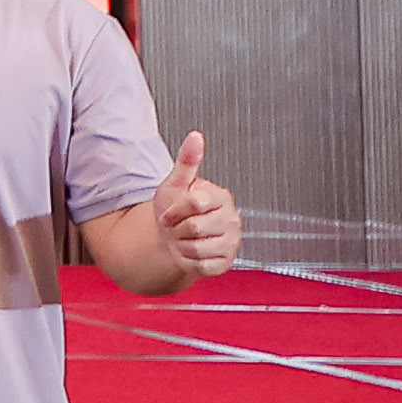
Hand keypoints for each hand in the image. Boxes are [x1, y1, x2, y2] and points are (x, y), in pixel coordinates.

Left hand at [148, 130, 242, 284]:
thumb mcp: (176, 183)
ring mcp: (231, 242)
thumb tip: (195, 137)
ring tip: (183, 238)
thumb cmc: (176, 208)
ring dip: (181, 245)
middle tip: (177, 226)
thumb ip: (187, 161)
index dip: (175, 210)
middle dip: (177, 228)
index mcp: (221, 197)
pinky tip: (190, 252)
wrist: (172, 235)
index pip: (195, 203)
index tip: (170, 211)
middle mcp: (231, 219)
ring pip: (196, 248)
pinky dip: (188, 261)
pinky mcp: (226, 262)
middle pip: (194, 228)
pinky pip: (201, 266)